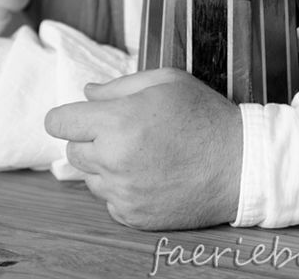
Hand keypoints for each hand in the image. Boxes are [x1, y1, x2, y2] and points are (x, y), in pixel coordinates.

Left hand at [44, 68, 242, 229]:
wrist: (239, 163)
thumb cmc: (204, 115)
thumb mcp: (167, 81)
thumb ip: (120, 85)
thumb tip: (87, 93)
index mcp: (118, 121)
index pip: (58, 122)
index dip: (67, 116)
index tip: (79, 116)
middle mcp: (114, 159)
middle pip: (72, 151)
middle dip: (89, 138)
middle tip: (122, 130)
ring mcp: (123, 193)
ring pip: (90, 177)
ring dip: (105, 164)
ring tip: (141, 152)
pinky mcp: (133, 216)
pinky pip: (109, 200)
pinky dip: (122, 188)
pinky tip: (149, 174)